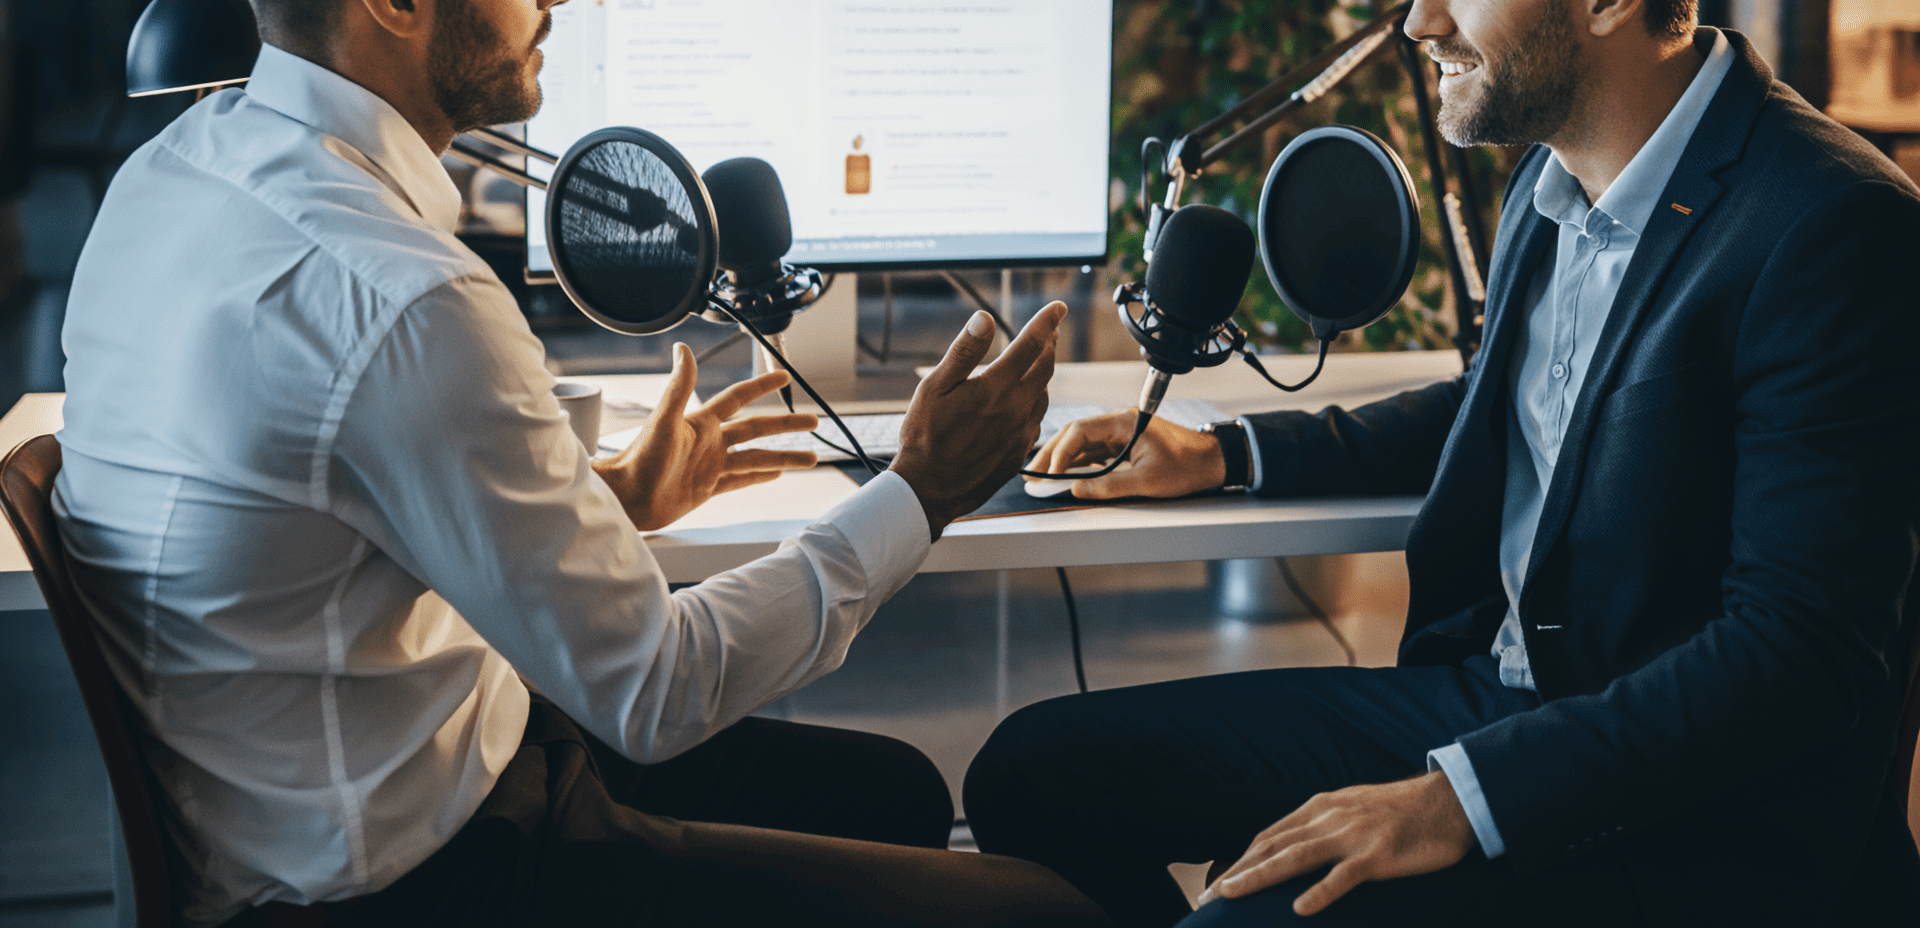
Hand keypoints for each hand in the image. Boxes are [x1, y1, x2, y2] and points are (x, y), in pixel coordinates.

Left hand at [593, 343, 818, 530]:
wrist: (626, 498)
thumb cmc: (638, 460)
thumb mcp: (664, 420)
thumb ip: (678, 386)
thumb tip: (682, 349)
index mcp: (701, 422)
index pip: (739, 398)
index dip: (761, 386)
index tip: (783, 377)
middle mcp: (709, 442)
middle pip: (757, 429)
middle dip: (786, 425)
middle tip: (812, 421)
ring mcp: (710, 466)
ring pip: (756, 458)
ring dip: (783, 457)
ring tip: (810, 457)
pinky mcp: (707, 489)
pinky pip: (741, 480)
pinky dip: (761, 476)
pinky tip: (776, 473)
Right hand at [890, 303, 1064, 539]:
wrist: (929, 490)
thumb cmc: (925, 437)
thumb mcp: (935, 387)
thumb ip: (964, 352)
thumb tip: (984, 319)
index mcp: (996, 388)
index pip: (1032, 345)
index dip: (1046, 322)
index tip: (1058, 308)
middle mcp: (1016, 410)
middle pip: (1045, 369)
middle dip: (1049, 345)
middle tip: (1049, 332)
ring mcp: (1020, 434)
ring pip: (1044, 395)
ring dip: (1043, 375)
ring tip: (1036, 363)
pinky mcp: (1018, 454)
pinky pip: (1035, 421)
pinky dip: (1035, 403)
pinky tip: (1024, 403)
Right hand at [1026, 408, 1226, 498]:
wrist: (1214, 461)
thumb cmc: (1187, 466)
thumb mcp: (1147, 481)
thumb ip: (1109, 486)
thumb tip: (1077, 490)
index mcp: (1123, 423)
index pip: (1080, 431)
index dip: (1060, 452)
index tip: (1049, 473)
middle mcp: (1119, 424)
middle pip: (1075, 435)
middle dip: (1052, 455)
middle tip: (1033, 475)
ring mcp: (1121, 435)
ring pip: (1082, 444)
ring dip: (1062, 460)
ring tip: (1042, 478)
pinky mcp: (1124, 446)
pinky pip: (1094, 453)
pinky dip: (1077, 464)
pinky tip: (1064, 476)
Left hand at [1198, 771, 1474, 916]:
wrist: (1449, 801)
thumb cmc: (1400, 811)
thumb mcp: (1351, 808)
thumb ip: (1321, 825)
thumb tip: (1291, 845)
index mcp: (1319, 808)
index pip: (1269, 836)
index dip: (1241, 859)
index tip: (1218, 882)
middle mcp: (1328, 818)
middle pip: (1272, 846)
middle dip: (1237, 872)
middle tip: (1209, 897)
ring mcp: (1352, 835)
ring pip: (1295, 857)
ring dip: (1259, 877)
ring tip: (1231, 895)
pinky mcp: (1378, 854)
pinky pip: (1344, 876)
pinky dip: (1320, 892)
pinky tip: (1300, 909)